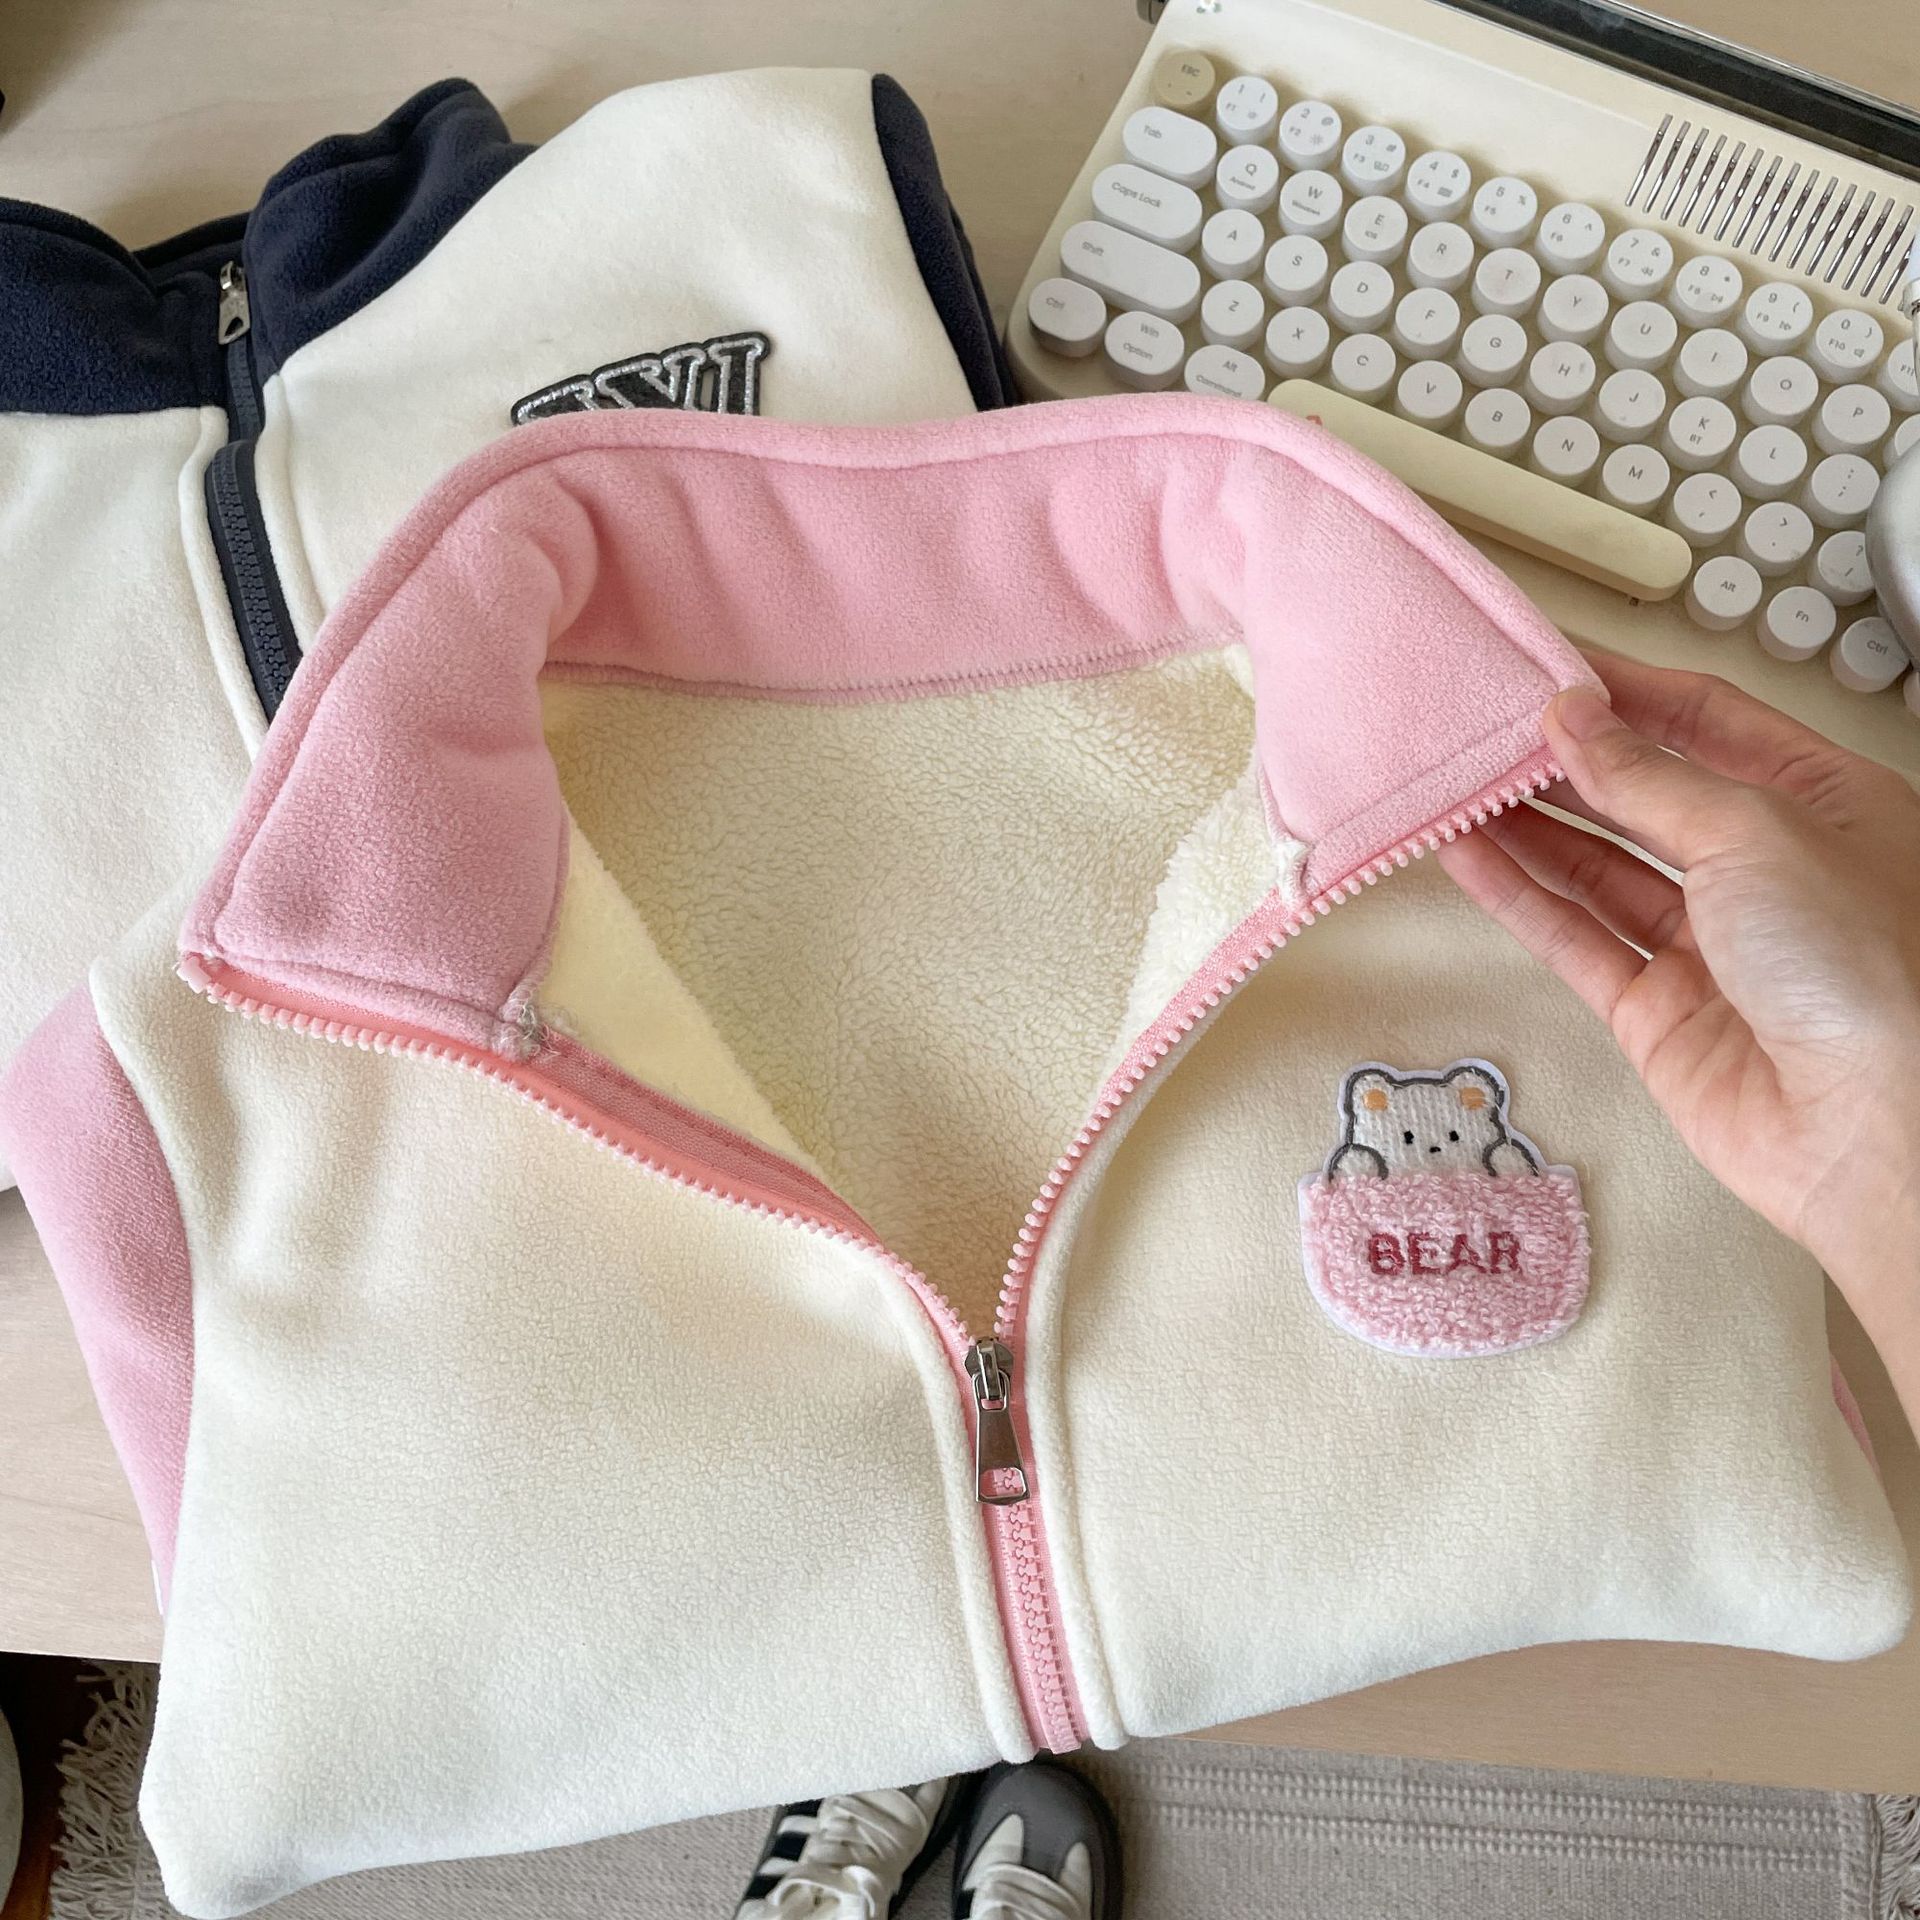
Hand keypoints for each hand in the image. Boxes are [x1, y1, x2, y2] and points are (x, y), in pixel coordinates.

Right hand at [1438, 653, 1919, 1410]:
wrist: (1880, 1130)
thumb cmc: (1866, 965)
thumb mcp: (1757, 831)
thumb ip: (1648, 777)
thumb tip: (1572, 719)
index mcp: (1823, 803)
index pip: (1707, 721)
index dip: (1624, 690)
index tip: (1544, 664)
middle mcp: (1767, 870)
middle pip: (1644, 795)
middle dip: (1564, 760)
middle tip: (1482, 725)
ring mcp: (1709, 945)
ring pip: (1598, 867)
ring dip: (1527, 825)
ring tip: (1453, 782)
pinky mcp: (1658, 1014)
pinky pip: (1576, 939)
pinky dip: (1520, 897)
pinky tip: (1468, 856)